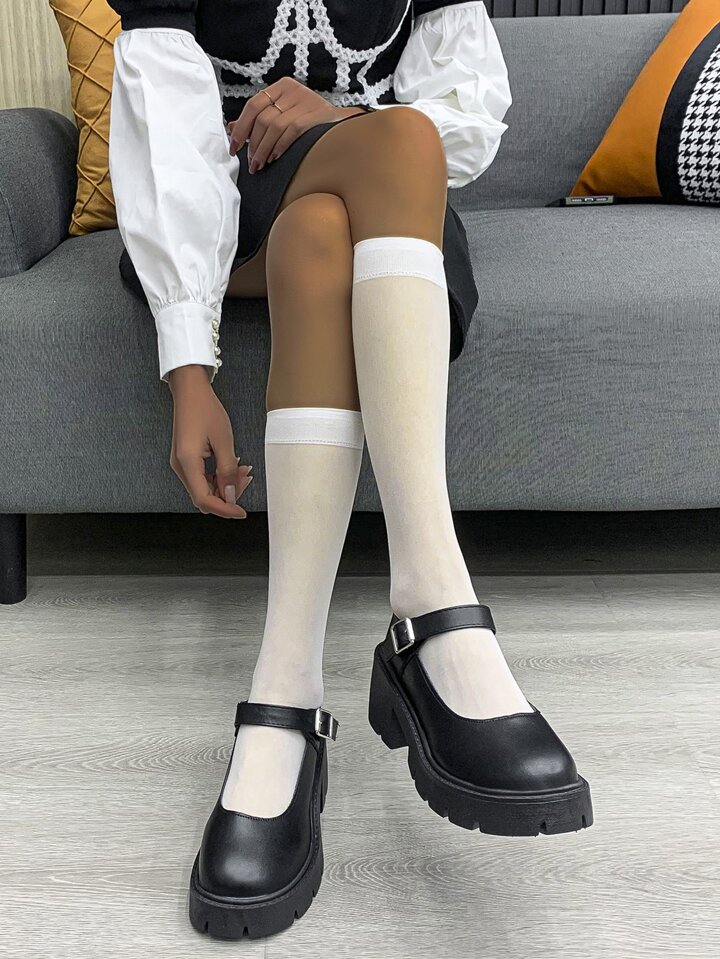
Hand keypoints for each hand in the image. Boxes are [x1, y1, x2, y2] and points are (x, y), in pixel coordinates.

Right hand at [167, 365, 252, 517]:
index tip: (241, 512)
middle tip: (246, 480)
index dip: (224, 509)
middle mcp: (180, 467)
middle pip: (203, 497)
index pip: (204, 500)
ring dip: (224, 486)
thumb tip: (232, 496)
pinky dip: (218, 477)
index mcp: (187, 463)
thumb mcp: (224, 441)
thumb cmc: (206, 410)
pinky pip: (202, 478)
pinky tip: (232, 467)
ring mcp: (181, 464)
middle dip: (227, 496)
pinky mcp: (185, 459)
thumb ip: (228, 471)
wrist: (190, 391)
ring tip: (242, 471)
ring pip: (204, 488)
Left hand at [226, 77, 366, 171]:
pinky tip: (274, 158)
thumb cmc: (311, 123)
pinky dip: (280, 146)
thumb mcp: (284, 114)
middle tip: (250, 162)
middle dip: (253, 144)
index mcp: (282, 87)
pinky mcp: (315, 114)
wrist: (343, 126)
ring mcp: (305, 100)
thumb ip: (260, 119)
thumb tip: (231, 127)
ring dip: (263, 149)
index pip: (253, 105)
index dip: (241, 127)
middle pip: (262, 118)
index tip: (234, 147)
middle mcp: (293, 90)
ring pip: (274, 126)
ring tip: (260, 165)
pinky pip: (291, 131)